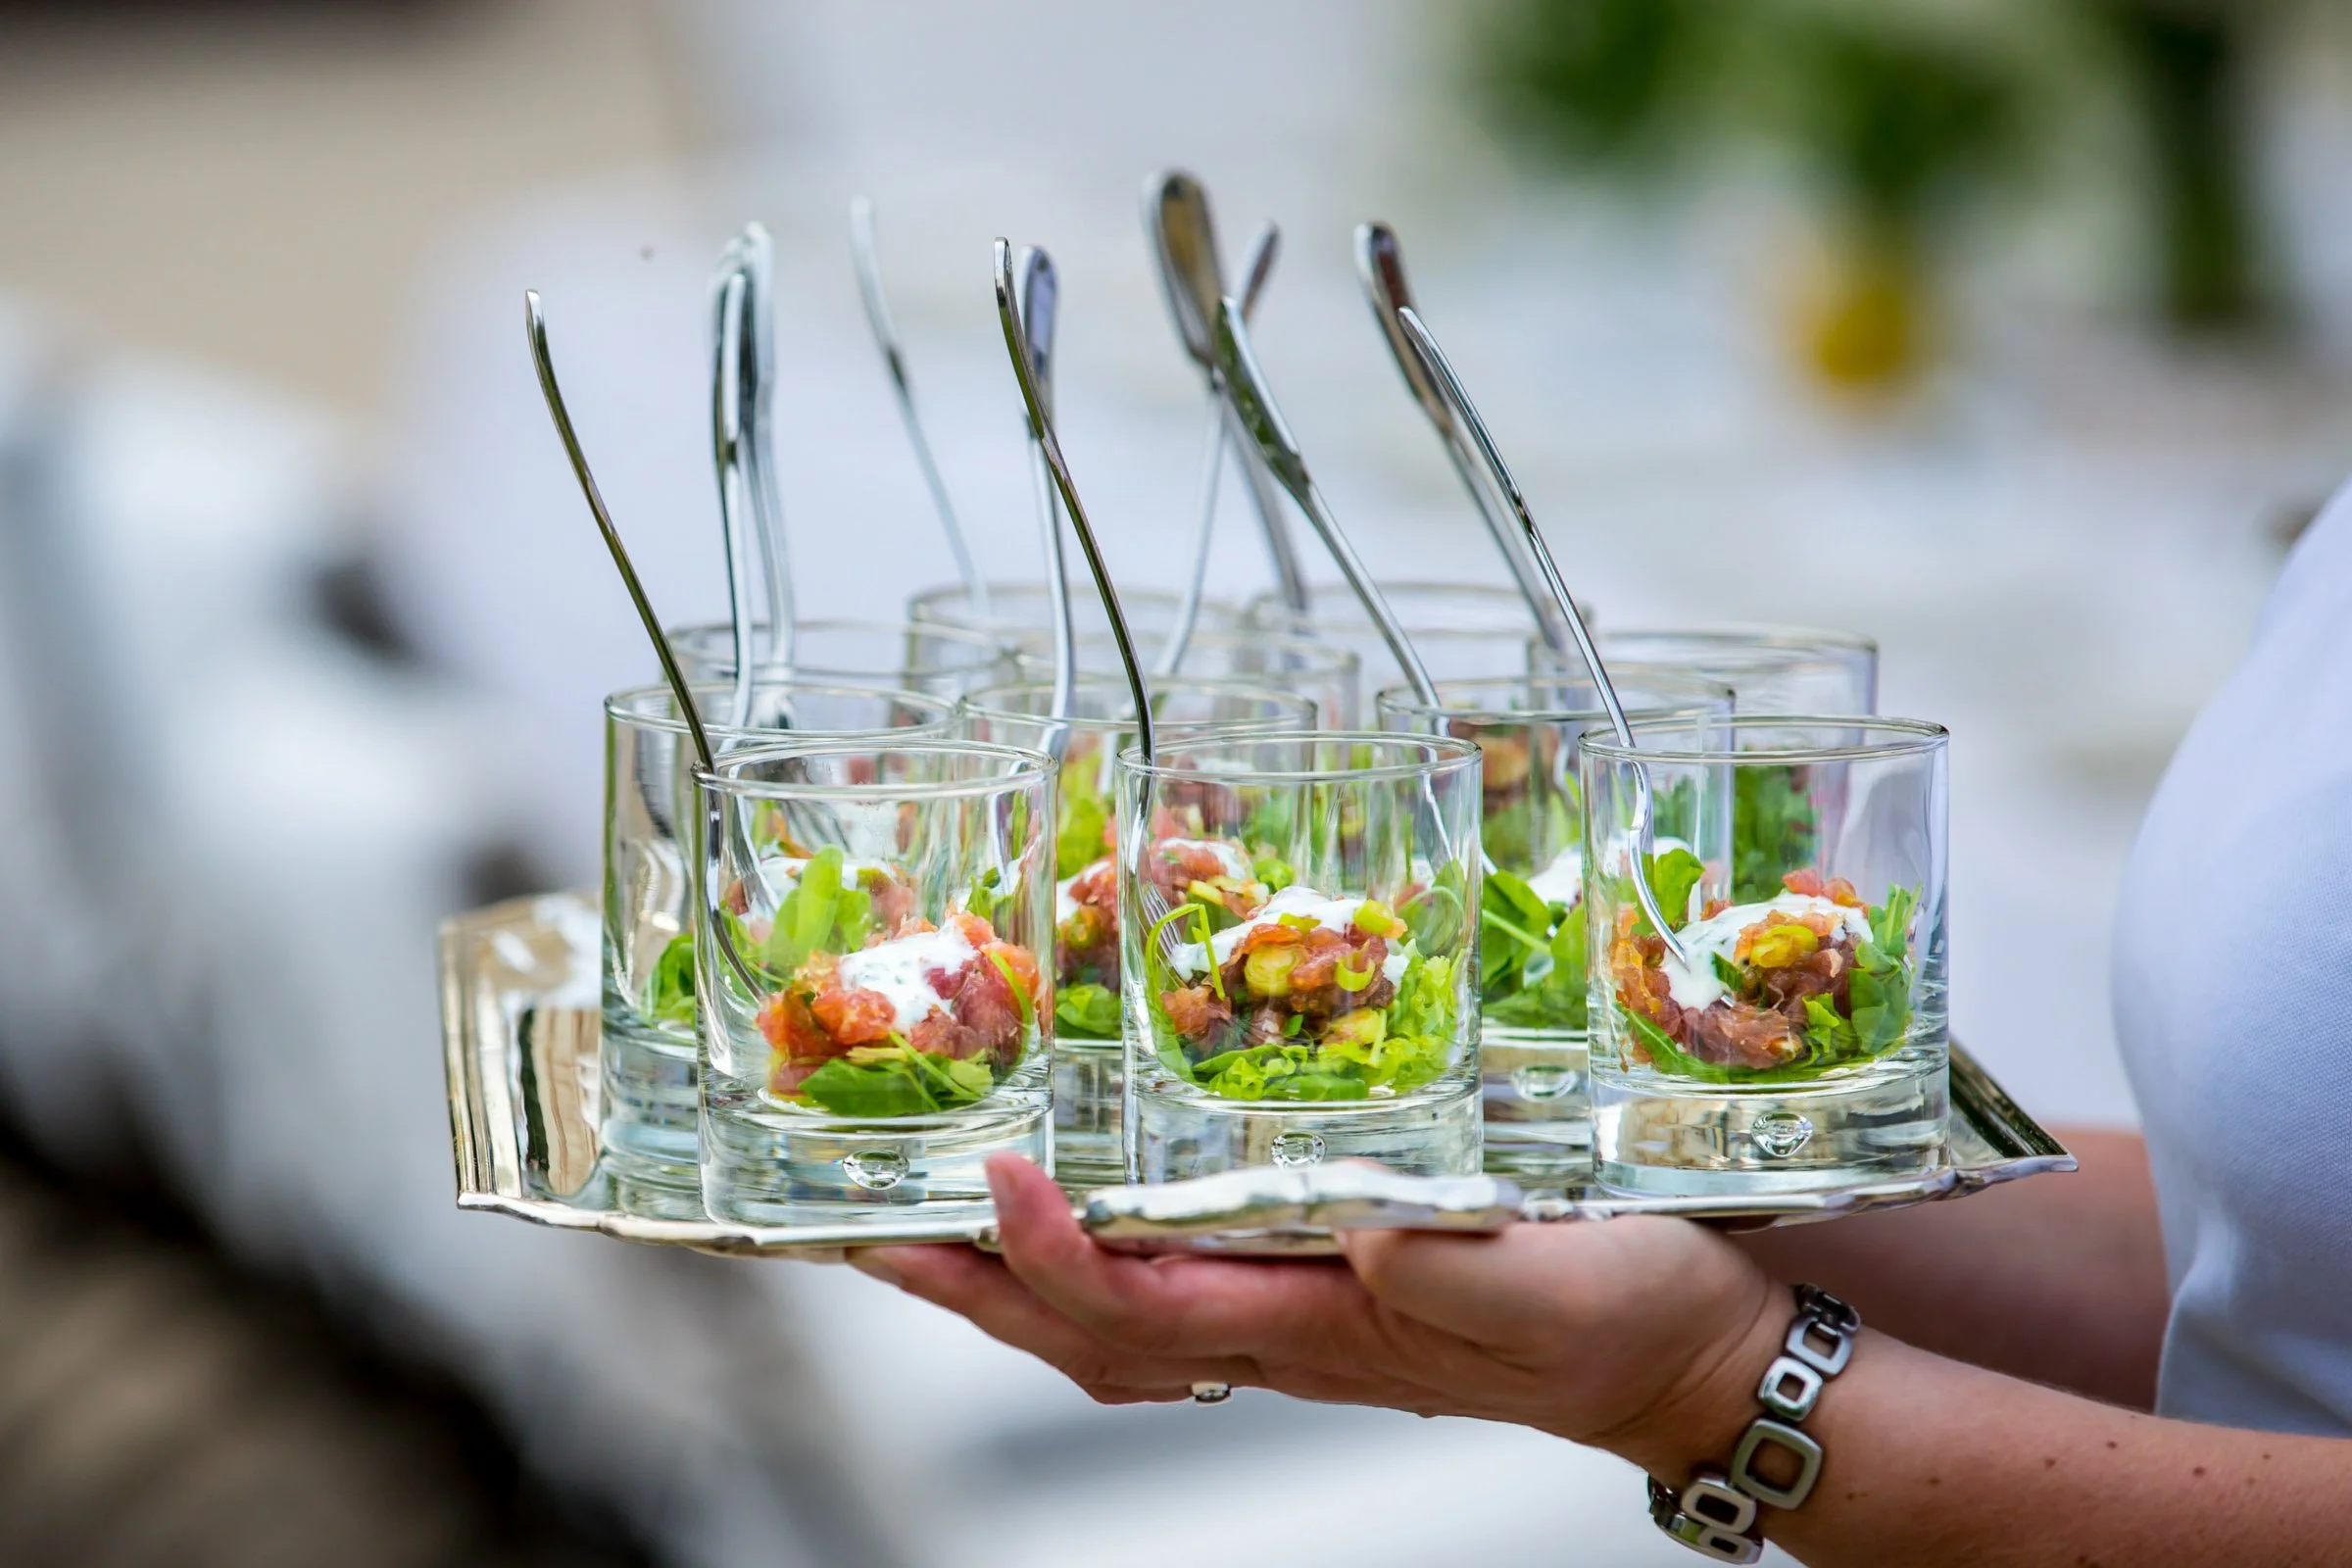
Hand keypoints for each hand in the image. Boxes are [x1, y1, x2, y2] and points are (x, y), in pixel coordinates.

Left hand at [852, 1155, 1787, 1469]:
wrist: (1681, 1351)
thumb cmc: (1616, 1314)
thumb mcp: (1531, 1279)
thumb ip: (1432, 1255)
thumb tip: (1342, 1213)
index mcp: (1313, 1328)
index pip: (1140, 1307)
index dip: (1052, 1252)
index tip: (996, 1176)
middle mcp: (1276, 1332)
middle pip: (1079, 1330)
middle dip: (964, 1286)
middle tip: (861, 1234)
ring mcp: (1288, 1318)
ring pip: (1108, 1319)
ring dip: (1003, 1280)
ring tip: (921, 1229)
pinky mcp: (1317, 1287)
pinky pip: (1167, 1289)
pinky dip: (1089, 1263)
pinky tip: (1074, 1222)